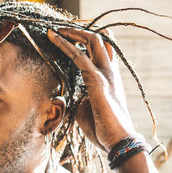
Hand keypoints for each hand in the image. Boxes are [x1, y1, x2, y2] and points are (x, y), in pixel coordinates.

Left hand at [47, 28, 135, 151]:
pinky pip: (79, 56)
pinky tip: (54, 38)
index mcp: (108, 79)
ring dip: (71, 33)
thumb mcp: (87, 110)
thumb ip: (82, 97)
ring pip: (91, 41)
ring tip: (54, 30)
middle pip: (98, 42)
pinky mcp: (97, 80)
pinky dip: (65, 45)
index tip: (71, 39)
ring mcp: (105, 74)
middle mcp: (109, 72)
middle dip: (79, 33)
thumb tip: (75, 93)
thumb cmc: (103, 129)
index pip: (103, 53)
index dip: (88, 43)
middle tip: (61, 30)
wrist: (117, 142)